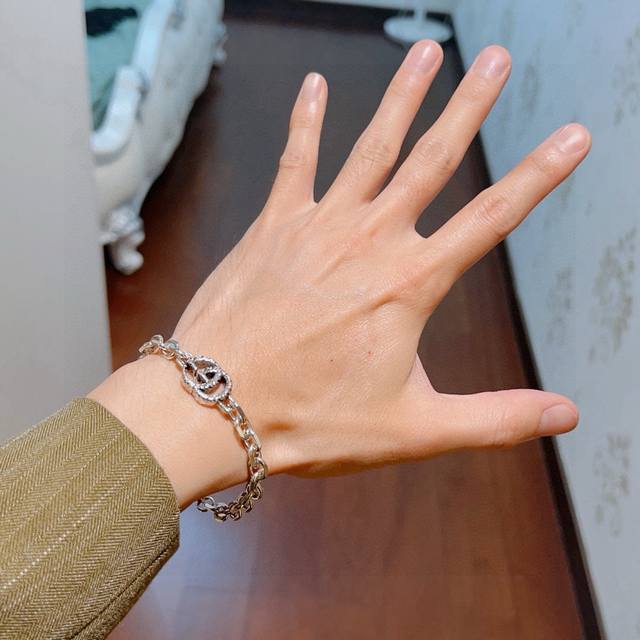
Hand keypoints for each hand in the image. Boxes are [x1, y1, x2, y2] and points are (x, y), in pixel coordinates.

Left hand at [91, 42, 589, 505]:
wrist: (214, 405)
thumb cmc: (310, 420)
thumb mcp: (413, 428)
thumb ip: (494, 418)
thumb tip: (566, 414)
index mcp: (409, 284)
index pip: (492, 218)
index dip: (539, 176)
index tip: (572, 137)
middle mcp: (369, 240)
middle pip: (433, 160)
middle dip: (471, 107)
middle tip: (498, 61)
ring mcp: (318, 226)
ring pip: (372, 147)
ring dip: (402, 98)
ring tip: (427, 52)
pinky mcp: (273, 226)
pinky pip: (294, 161)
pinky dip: (305, 121)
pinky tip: (313, 85)